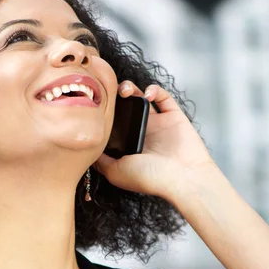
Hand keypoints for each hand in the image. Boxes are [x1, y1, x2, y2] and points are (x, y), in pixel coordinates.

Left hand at [93, 81, 216, 203]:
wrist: (183, 179)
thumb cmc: (150, 178)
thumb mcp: (115, 171)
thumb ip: (100, 159)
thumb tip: (86, 148)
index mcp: (127, 144)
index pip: (111, 121)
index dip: (103, 111)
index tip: (95, 104)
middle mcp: (141, 132)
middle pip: (123, 106)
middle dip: (114, 96)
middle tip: (109, 93)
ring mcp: (157, 123)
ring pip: (140, 97)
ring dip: (131, 88)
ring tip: (125, 91)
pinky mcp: (174, 115)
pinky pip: (163, 96)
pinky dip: (154, 89)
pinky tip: (147, 94)